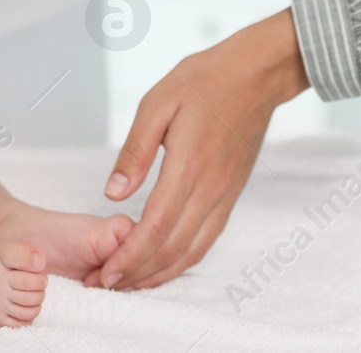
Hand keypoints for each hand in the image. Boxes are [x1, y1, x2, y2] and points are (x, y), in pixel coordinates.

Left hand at [91, 10, 308, 289]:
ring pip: (192, 251)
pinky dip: (183, 260)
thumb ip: (135, 151)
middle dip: (137, 274)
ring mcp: (224, 195)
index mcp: (188, 166)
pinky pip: (207, 239)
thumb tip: (112, 194)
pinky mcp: (230, 195)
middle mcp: (210, 189)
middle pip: (172, 249)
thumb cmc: (203, 81)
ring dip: (160, 274)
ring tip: (129, 283)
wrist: (256, 75)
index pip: (154, 227)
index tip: (105, 273)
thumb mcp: (157, 103)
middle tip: (105, 285)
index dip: (129, 257)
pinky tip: (163, 264)